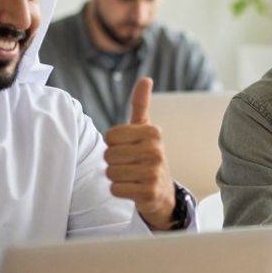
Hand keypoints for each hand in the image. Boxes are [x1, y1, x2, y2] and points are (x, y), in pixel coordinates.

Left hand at [106, 77, 176, 228]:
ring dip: (116, 177)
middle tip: (129, 164)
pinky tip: (133, 188)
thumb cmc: (147, 156)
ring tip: (131, 176)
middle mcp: (156, 151)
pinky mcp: (148, 193)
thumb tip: (145, 79)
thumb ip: (141, 104)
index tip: (128, 148)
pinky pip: (115, 189)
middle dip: (113, 162)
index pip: (110, 136)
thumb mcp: (145, 130)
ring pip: (110, 172)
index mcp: (153, 132)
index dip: (113, 144)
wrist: (163, 191)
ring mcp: (153, 173)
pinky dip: (119, 190)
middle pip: (108, 155)